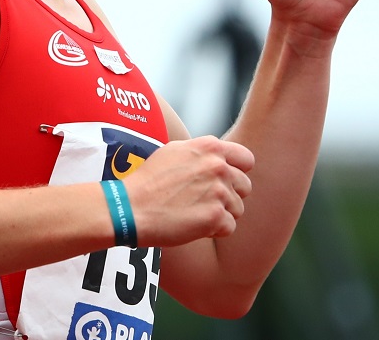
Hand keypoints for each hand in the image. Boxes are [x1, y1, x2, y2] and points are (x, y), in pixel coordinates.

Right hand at [122, 136, 254, 245]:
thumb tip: (220, 158)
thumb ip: (202, 153)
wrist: (131, 207)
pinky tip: (194, 225)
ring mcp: (218, 191)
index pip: (246, 159)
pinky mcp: (215, 217)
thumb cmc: (149, 180)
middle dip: (229, 196)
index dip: (238, 172)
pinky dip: (214, 231)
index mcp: (210, 147)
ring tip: (195, 213)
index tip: (225, 182)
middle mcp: (218, 166)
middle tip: (205, 202)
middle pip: (245, 187)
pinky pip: (229, 227)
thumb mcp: (175, 151)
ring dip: (221, 215)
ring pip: (238, 209)